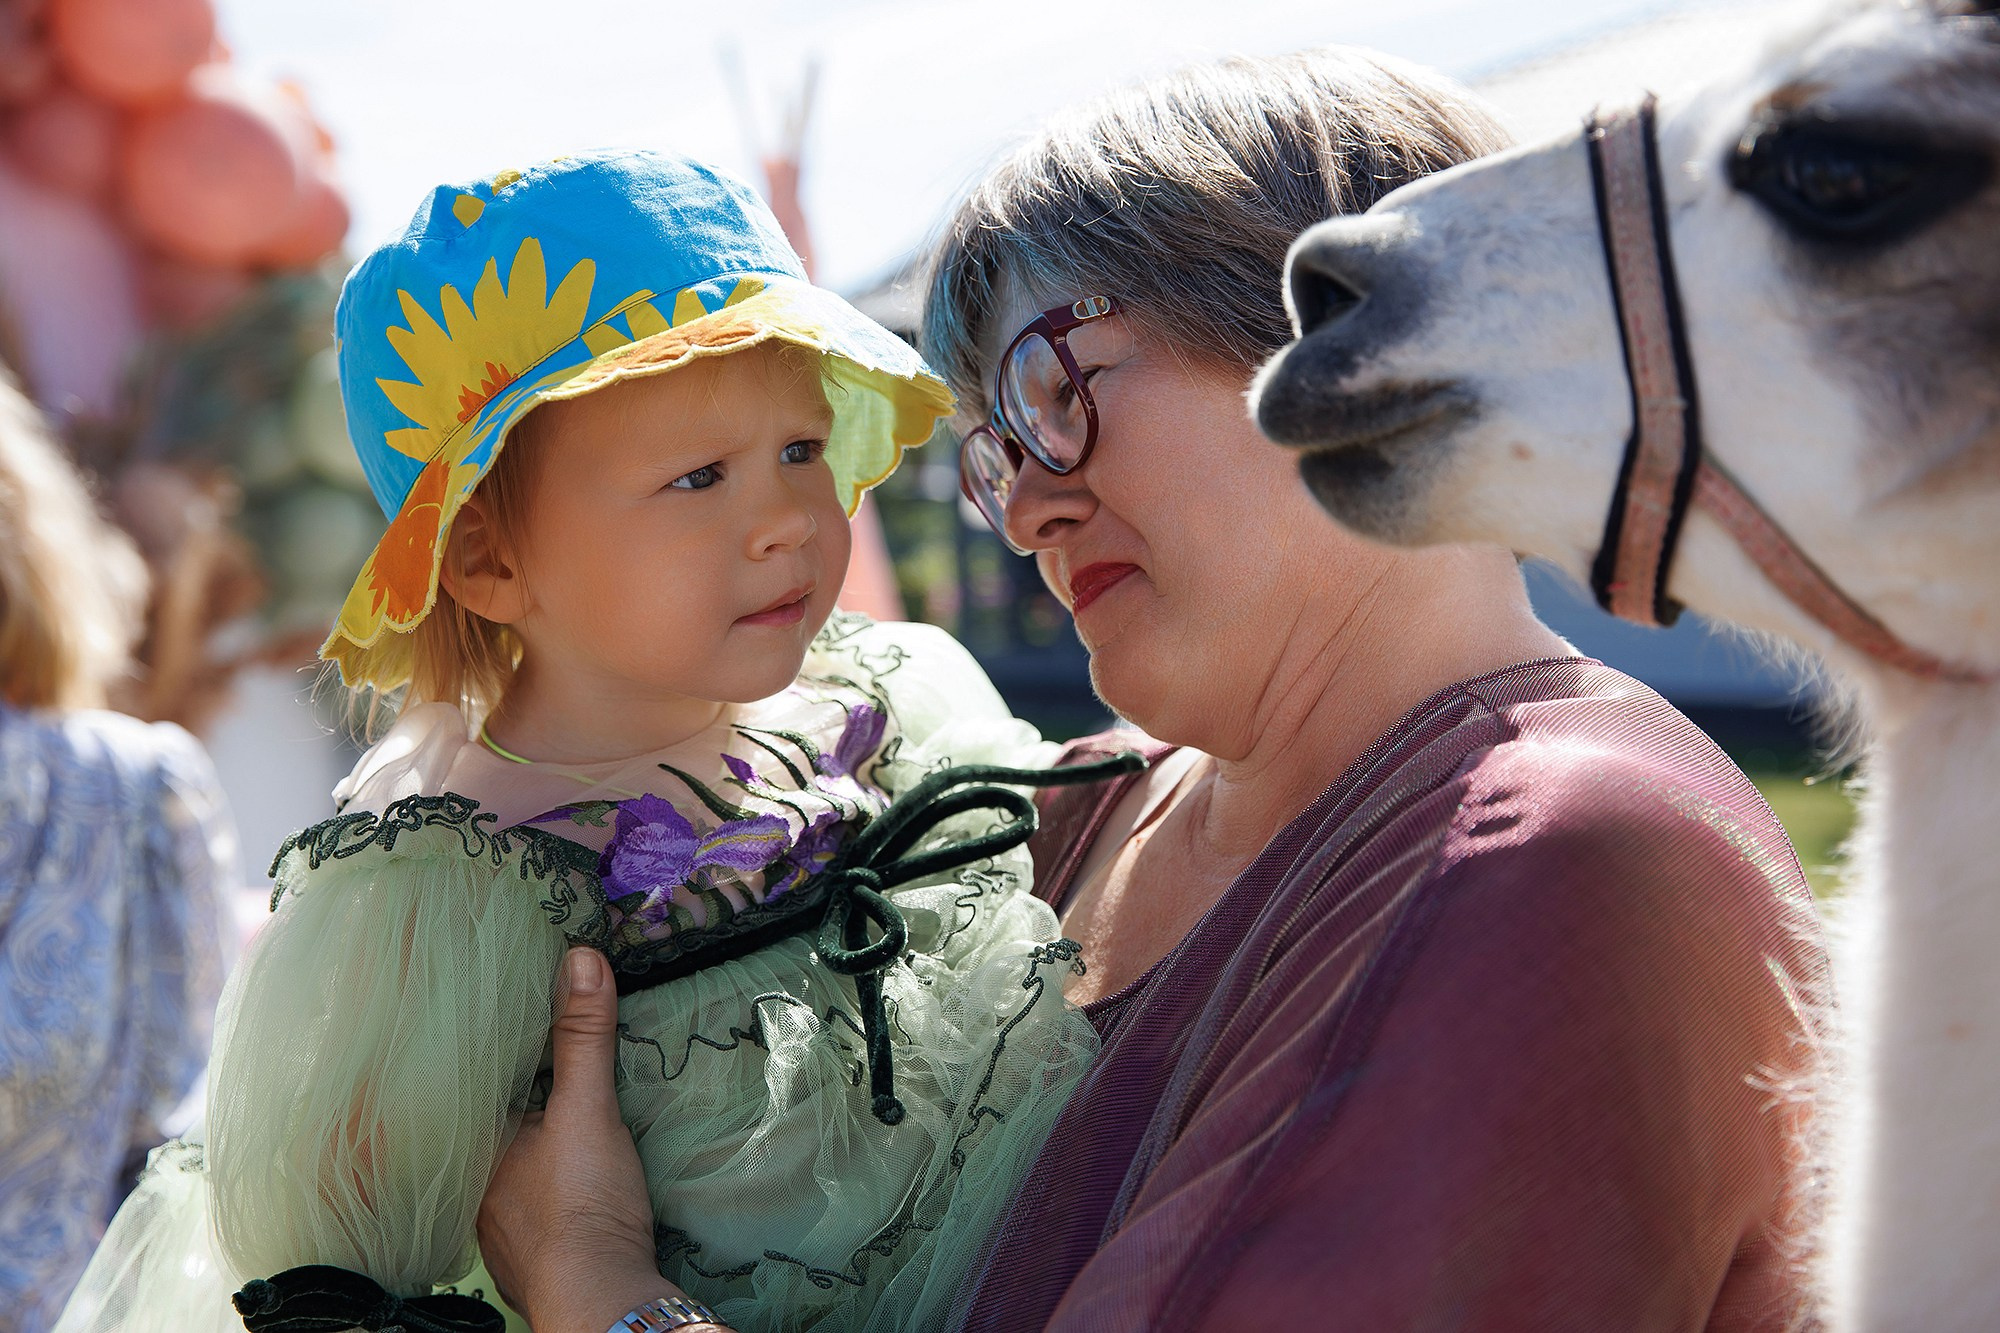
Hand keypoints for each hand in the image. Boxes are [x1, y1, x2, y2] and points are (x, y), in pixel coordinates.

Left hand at [478, 948, 672, 1332]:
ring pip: (503, 1157)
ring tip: (541, 1087)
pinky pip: (524, 1187)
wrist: (600, 1299)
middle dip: (503, 1086)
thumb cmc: (578, 1207)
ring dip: (520, 1130)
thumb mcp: (586, 1111)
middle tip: (520, 1037)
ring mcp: (494, 1220)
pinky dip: (536, 1166)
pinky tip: (556, 1158)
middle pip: (484, 1118)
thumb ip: (583, 1038)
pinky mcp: (527, 1244)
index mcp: (467, 1146)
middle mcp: (467, 1184)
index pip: (461, 1081)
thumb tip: (580, 957)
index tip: (484, 1005)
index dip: (476, 1046)